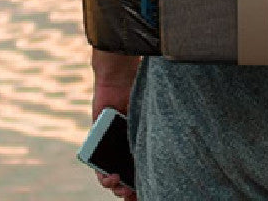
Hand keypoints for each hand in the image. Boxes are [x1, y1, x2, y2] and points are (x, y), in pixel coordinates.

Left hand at [91, 53, 140, 200]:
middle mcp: (124, 147)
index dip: (142, 184)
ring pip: (111, 175)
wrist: (118, 79)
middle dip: (128, 191)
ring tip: (121, 187)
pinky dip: (103, 174)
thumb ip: (152, 129)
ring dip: (116, 186)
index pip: (140, 168)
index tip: (147, 194)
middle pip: (126, 176)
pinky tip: (111, 176)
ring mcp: (109, 146)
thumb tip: (171, 148)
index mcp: (138, 141)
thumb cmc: (138, 92)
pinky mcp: (96, 142)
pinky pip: (97, 165)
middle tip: (132, 195)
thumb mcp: (147, 115)